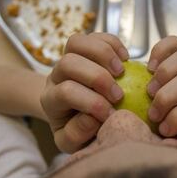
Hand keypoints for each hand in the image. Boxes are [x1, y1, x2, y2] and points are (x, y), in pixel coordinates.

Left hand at [40, 33, 128, 152]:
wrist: (72, 114)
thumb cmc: (76, 129)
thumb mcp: (72, 142)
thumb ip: (77, 134)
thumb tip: (92, 117)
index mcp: (51, 100)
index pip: (66, 92)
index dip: (92, 103)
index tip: (111, 115)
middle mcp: (55, 75)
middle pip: (68, 63)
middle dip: (97, 77)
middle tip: (119, 95)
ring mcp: (69, 58)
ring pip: (76, 42)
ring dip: (103, 54)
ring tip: (122, 70)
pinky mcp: (84, 49)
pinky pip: (95, 35)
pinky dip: (112, 43)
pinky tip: (126, 59)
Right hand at [146, 36, 176, 149]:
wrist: (167, 107)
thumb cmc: (170, 128)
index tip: (163, 129)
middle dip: (169, 96)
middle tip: (153, 112)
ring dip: (165, 73)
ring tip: (149, 90)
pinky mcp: (174, 52)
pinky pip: (173, 41)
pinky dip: (159, 51)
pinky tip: (149, 67)